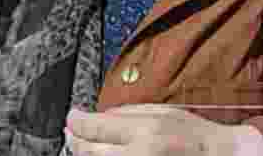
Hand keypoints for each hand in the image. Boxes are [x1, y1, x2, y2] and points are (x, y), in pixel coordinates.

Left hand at [66, 104, 256, 155]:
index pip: (93, 127)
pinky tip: (99, 155)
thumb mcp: (160, 112)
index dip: (76, 121)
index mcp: (142, 132)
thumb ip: (127, 114)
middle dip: (74, 139)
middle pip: (88, 151)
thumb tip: (98, 115)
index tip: (71, 116)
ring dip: (84, 153)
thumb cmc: (193, 134)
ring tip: (79, 145)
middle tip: (70, 131)